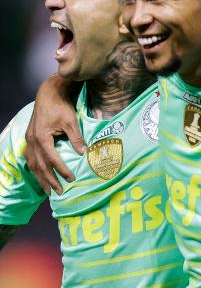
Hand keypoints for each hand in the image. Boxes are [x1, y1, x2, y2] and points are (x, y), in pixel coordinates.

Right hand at [25, 76, 85, 194]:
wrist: (48, 94)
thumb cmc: (61, 107)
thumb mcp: (71, 122)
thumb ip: (76, 138)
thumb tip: (84, 153)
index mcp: (42, 138)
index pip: (52, 160)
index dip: (62, 171)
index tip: (71, 179)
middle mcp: (32, 141)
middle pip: (40, 166)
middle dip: (50, 181)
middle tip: (59, 193)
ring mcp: (29, 140)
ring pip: (33, 164)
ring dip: (41, 178)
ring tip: (48, 191)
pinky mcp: (30, 138)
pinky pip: (30, 158)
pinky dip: (36, 169)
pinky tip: (40, 175)